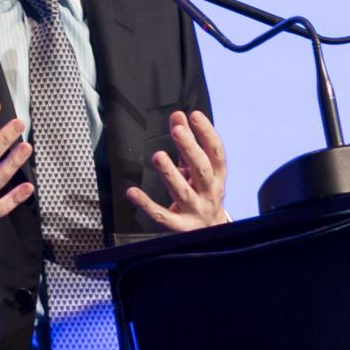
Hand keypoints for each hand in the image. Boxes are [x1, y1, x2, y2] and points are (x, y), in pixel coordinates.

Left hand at [126, 110, 227, 231]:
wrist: (212, 233)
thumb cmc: (204, 194)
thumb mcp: (200, 169)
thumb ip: (188, 142)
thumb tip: (178, 116)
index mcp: (217, 176)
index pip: (215, 152)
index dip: (207, 133)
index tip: (195, 116)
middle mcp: (209, 192)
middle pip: (201, 169)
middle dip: (190, 149)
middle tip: (177, 131)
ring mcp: (195, 210)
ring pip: (183, 192)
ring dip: (171, 173)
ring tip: (158, 156)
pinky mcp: (180, 226)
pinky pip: (162, 216)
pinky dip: (147, 204)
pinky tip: (133, 192)